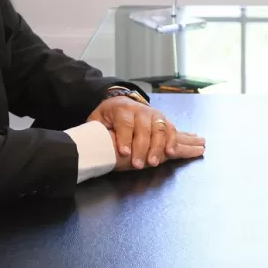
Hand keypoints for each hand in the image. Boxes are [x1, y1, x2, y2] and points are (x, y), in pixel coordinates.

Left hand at [88, 96, 204, 168]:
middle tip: (138, 165)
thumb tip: (95, 143)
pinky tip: (172, 152)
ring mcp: (154, 114)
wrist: (121, 102)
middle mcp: (140, 110)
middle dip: (142, 148)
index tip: (124, 153)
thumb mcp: (97, 120)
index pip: (125, 124)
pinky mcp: (162, 120)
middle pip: (144, 128)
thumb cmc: (108, 117)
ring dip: (159, 147)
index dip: (125, 138)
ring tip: (154, 162)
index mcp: (122, 109)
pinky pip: (171, 130)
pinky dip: (173, 141)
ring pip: (160, 129)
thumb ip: (96, 130)